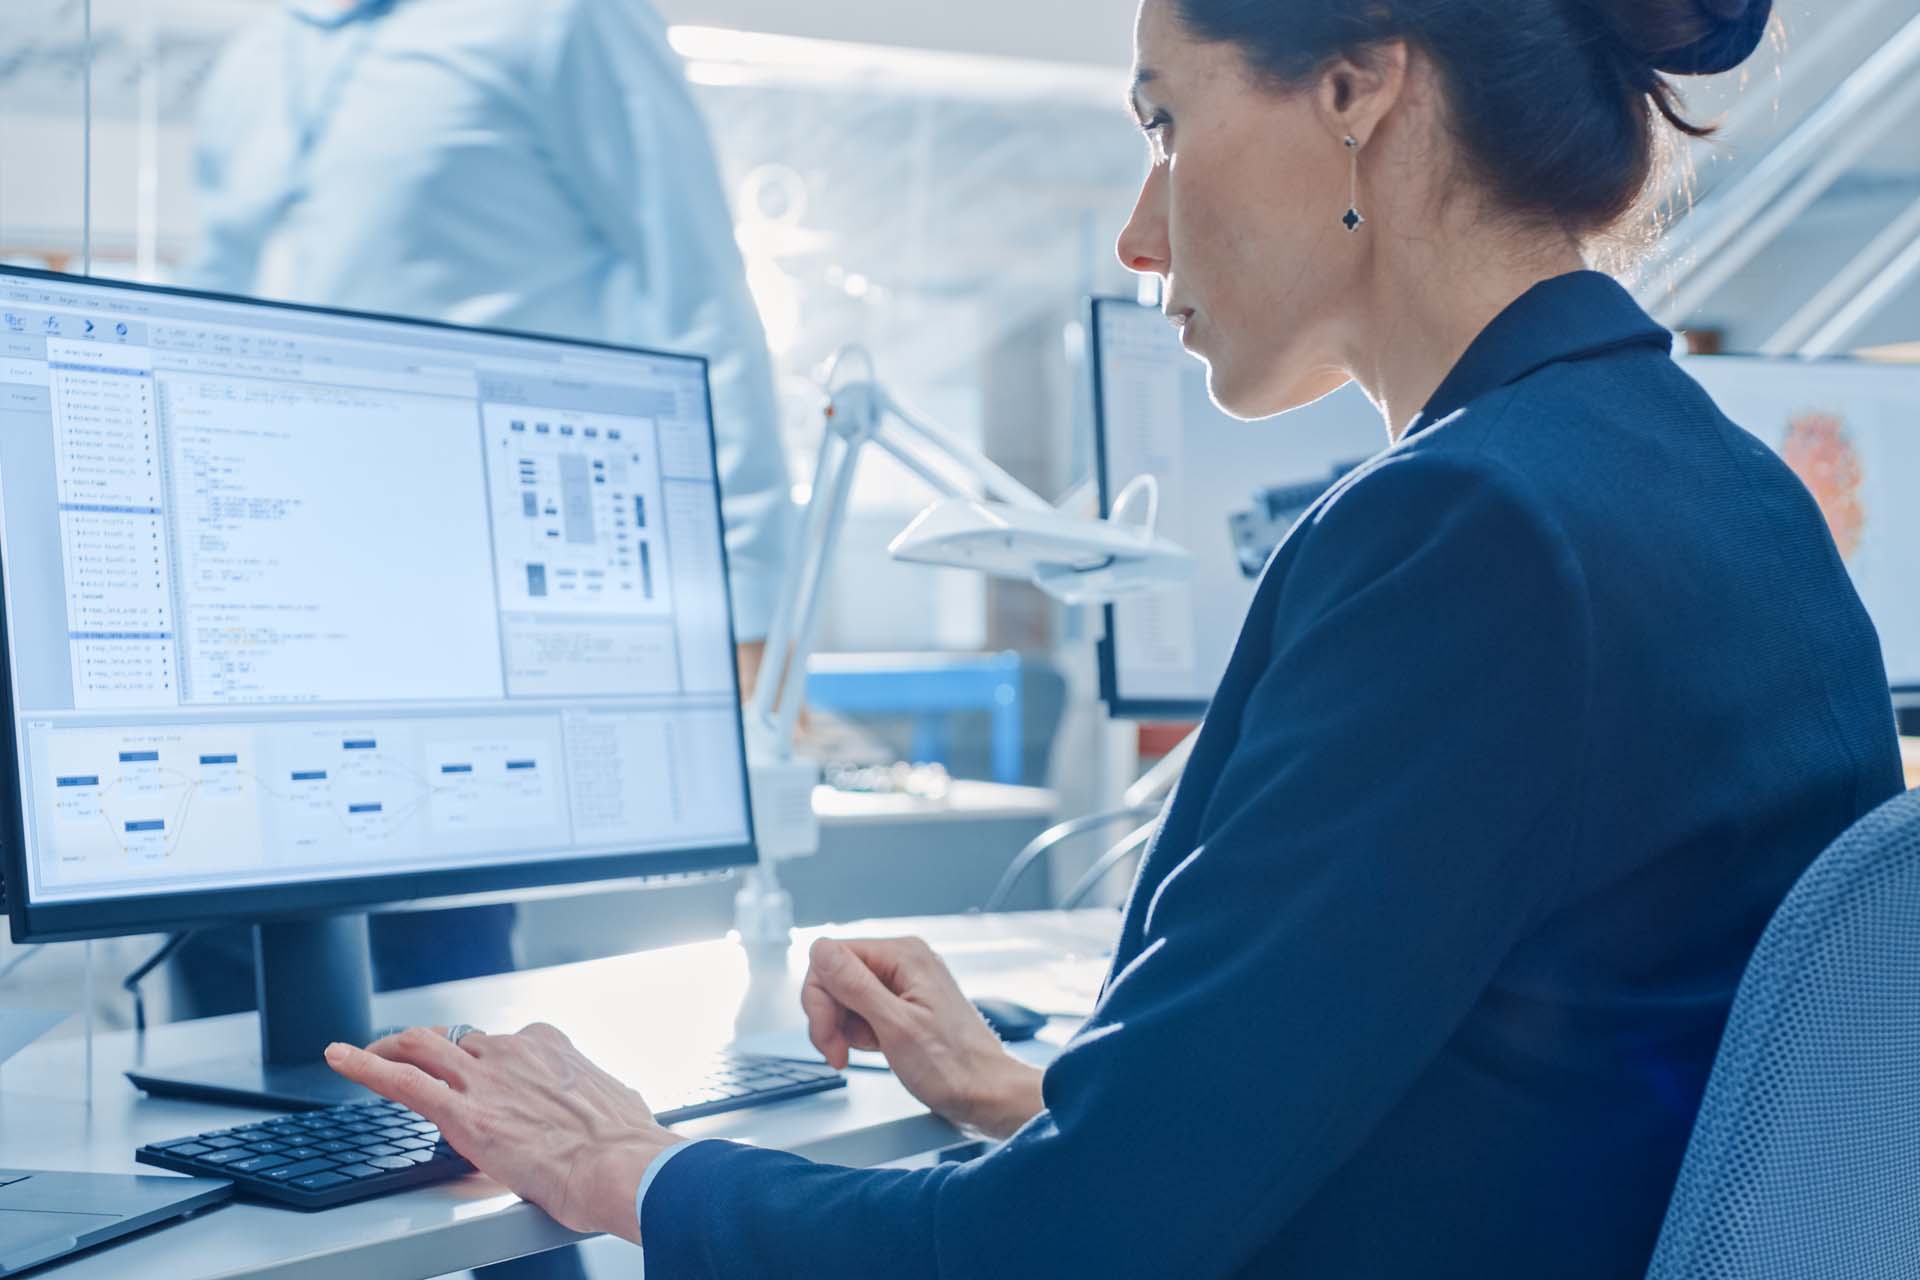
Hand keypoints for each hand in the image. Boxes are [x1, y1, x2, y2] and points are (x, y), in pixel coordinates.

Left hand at [325, 1024, 676, 1243]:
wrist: (622, 1167)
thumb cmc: (627, 1146)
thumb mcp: (613, 1105)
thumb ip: (593, 1102)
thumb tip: (609, 1112)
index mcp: (549, 1048)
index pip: (500, 1043)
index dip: (479, 1057)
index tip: (470, 1069)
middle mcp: (513, 1053)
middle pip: (454, 1041)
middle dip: (424, 1046)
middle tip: (401, 1054)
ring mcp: (484, 1079)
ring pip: (421, 1047)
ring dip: (386, 1047)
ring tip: (361, 1054)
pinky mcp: (463, 1113)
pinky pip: (402, 1080)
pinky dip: (363, 1065)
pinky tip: (338, 1058)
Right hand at [801, 937, 1044, 1139]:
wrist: (987, 1093)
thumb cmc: (953, 1067)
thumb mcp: (896, 1027)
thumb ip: (855, 985)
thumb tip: (820, 949)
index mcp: (903, 955)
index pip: (830, 956)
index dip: (821, 997)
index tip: (828, 1034)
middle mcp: (904, 961)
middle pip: (836, 976)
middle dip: (830, 1016)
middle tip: (839, 1052)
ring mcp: (905, 982)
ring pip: (846, 995)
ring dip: (845, 1028)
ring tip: (869, 1050)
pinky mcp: (905, 1003)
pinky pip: (864, 1009)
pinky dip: (861, 1032)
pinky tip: (879, 1047)